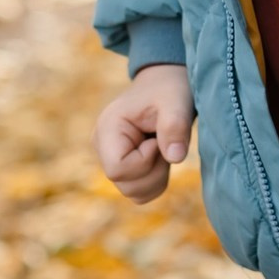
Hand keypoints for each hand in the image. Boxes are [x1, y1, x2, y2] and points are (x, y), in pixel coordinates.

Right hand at [92, 64, 195, 203]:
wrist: (166, 85)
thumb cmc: (169, 89)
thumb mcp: (176, 102)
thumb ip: (174, 126)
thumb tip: (175, 158)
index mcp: (107, 128)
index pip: (117, 168)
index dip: (144, 161)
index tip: (157, 139)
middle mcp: (102, 146)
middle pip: (126, 185)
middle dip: (154, 171)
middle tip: (165, 143)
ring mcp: (109, 158)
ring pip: (133, 192)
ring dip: (157, 177)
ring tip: (163, 147)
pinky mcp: (122, 168)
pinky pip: (138, 193)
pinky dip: (155, 182)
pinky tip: (161, 157)